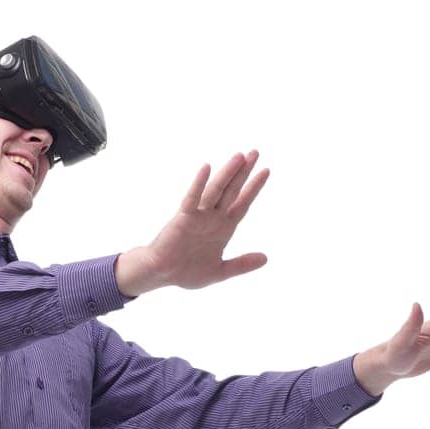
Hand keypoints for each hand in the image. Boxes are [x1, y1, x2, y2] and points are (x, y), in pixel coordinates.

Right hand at [115, 152, 270, 296]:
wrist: (163, 275)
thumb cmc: (187, 272)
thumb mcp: (220, 271)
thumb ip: (242, 264)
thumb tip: (266, 258)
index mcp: (223, 228)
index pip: (242, 203)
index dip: (254, 188)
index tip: (266, 171)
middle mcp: (213, 218)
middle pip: (232, 191)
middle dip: (244, 172)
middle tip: (255, 153)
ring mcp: (198, 216)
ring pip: (216, 190)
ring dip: (228, 173)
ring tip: (240, 156)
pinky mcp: (183, 218)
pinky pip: (192, 199)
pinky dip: (199, 184)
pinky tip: (206, 168)